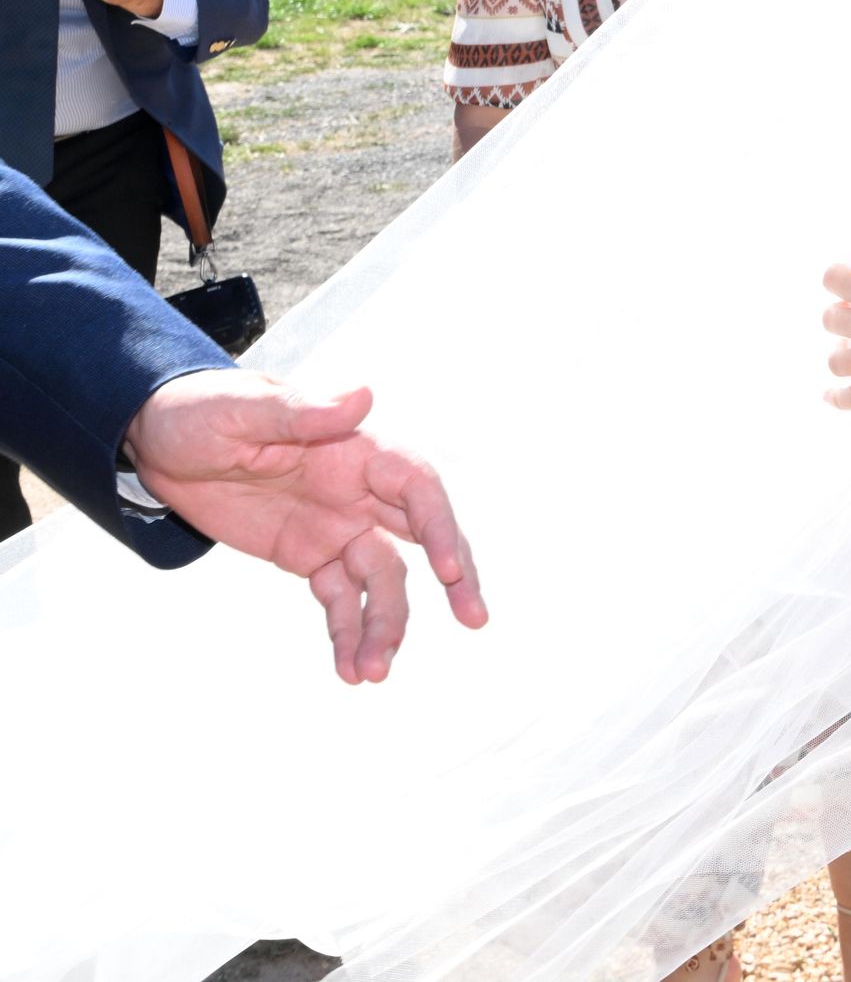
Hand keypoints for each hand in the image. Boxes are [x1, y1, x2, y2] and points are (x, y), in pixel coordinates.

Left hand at [124, 370, 487, 683]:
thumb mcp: (241, 409)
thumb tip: (363, 396)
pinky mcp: (310, 558)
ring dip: (386, 624)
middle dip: (455, 577)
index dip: (439, 526)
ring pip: (383, 580)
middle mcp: (360, 492)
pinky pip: (340, 600)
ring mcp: (338, 527)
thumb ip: (300, 411)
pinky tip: (349, 670)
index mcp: (355, 450)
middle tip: (474, 619)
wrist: (158, 445)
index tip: (448, 569)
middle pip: (423, 536)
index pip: (416, 487)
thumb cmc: (201, 411)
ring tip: (373, 673)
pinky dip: (347, 634)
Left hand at [821, 266, 850, 409]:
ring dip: (840, 354)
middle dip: (839, 316)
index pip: (833, 280)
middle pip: (829, 320)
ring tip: (850, 353)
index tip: (841, 285)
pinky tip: (833, 395)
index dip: (836, 280)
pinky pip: (850, 400)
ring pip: (835, 362)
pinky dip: (836, 398)